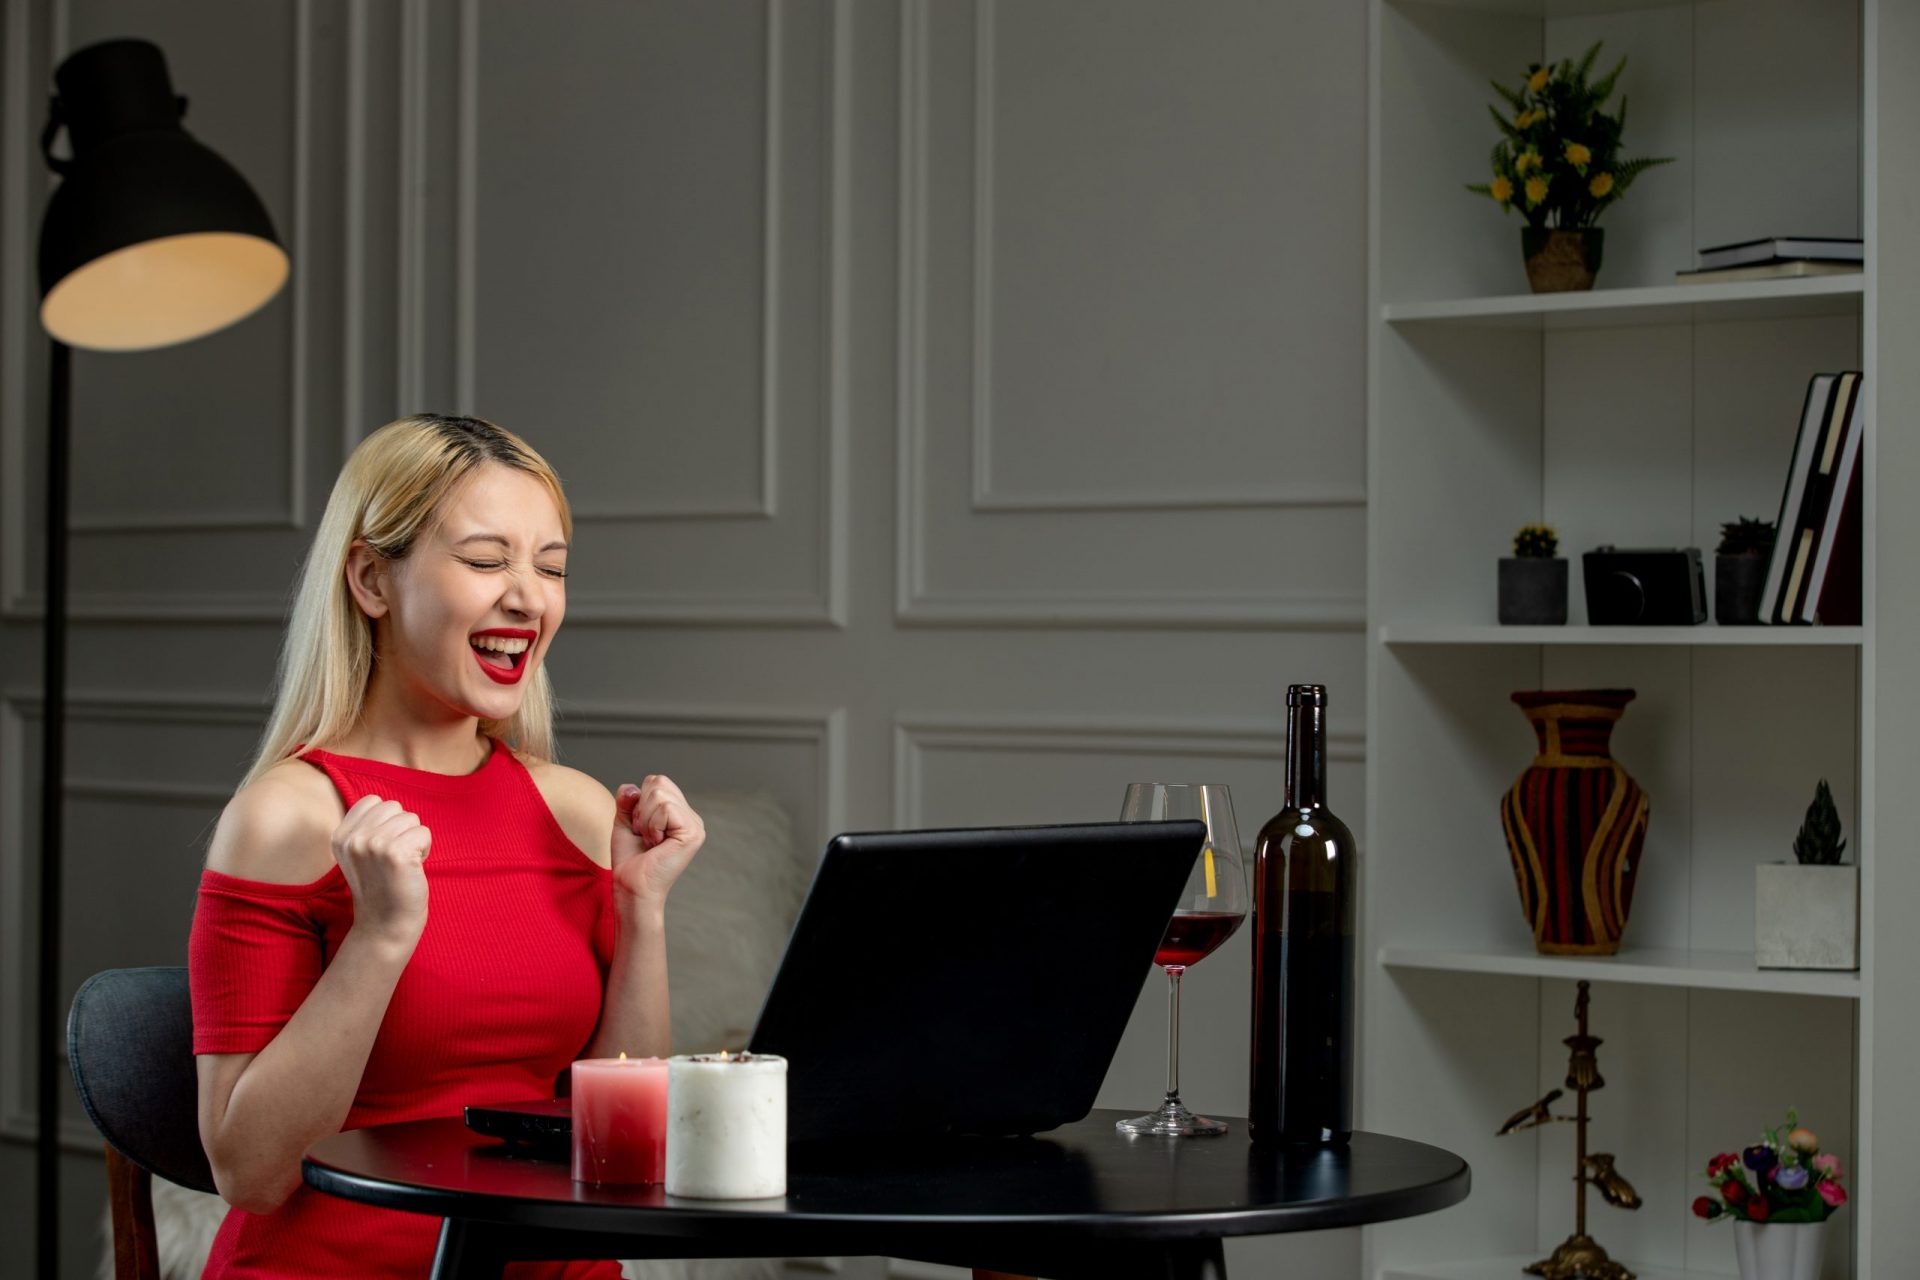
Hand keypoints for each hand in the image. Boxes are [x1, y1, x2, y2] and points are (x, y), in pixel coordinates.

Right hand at [332, 794, 430, 947]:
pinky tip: (413, 869)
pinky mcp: (395, 853)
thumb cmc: (382, 887)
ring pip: (411, 818)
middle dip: (402, 829)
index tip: (383, 850)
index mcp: (340, 836)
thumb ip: (366, 827)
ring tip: (403, 865)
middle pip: (394, 807)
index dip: (387, 821)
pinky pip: (424, 833)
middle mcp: (353, 839)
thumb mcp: (360, 854)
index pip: (373, 800)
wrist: (386, 926)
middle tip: (395, 859)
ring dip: (414, 840)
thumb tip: (389, 803)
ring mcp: (373, 845)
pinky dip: (426, 849)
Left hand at [611, 775, 704, 907]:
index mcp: (679, 813)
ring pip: (660, 794)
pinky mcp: (692, 833)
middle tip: (644, 835)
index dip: (638, 801)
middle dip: (640, 808)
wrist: (632, 886)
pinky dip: (652, 826)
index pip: (657, 782)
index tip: (640, 828)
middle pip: (658, 782)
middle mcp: (691, 817)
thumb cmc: (630, 860)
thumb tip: (632, 787)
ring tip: (650, 840)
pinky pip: (665, 808)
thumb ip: (627, 800)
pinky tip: (656, 844)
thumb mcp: (625, 822)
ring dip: (645, 819)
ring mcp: (694, 825)